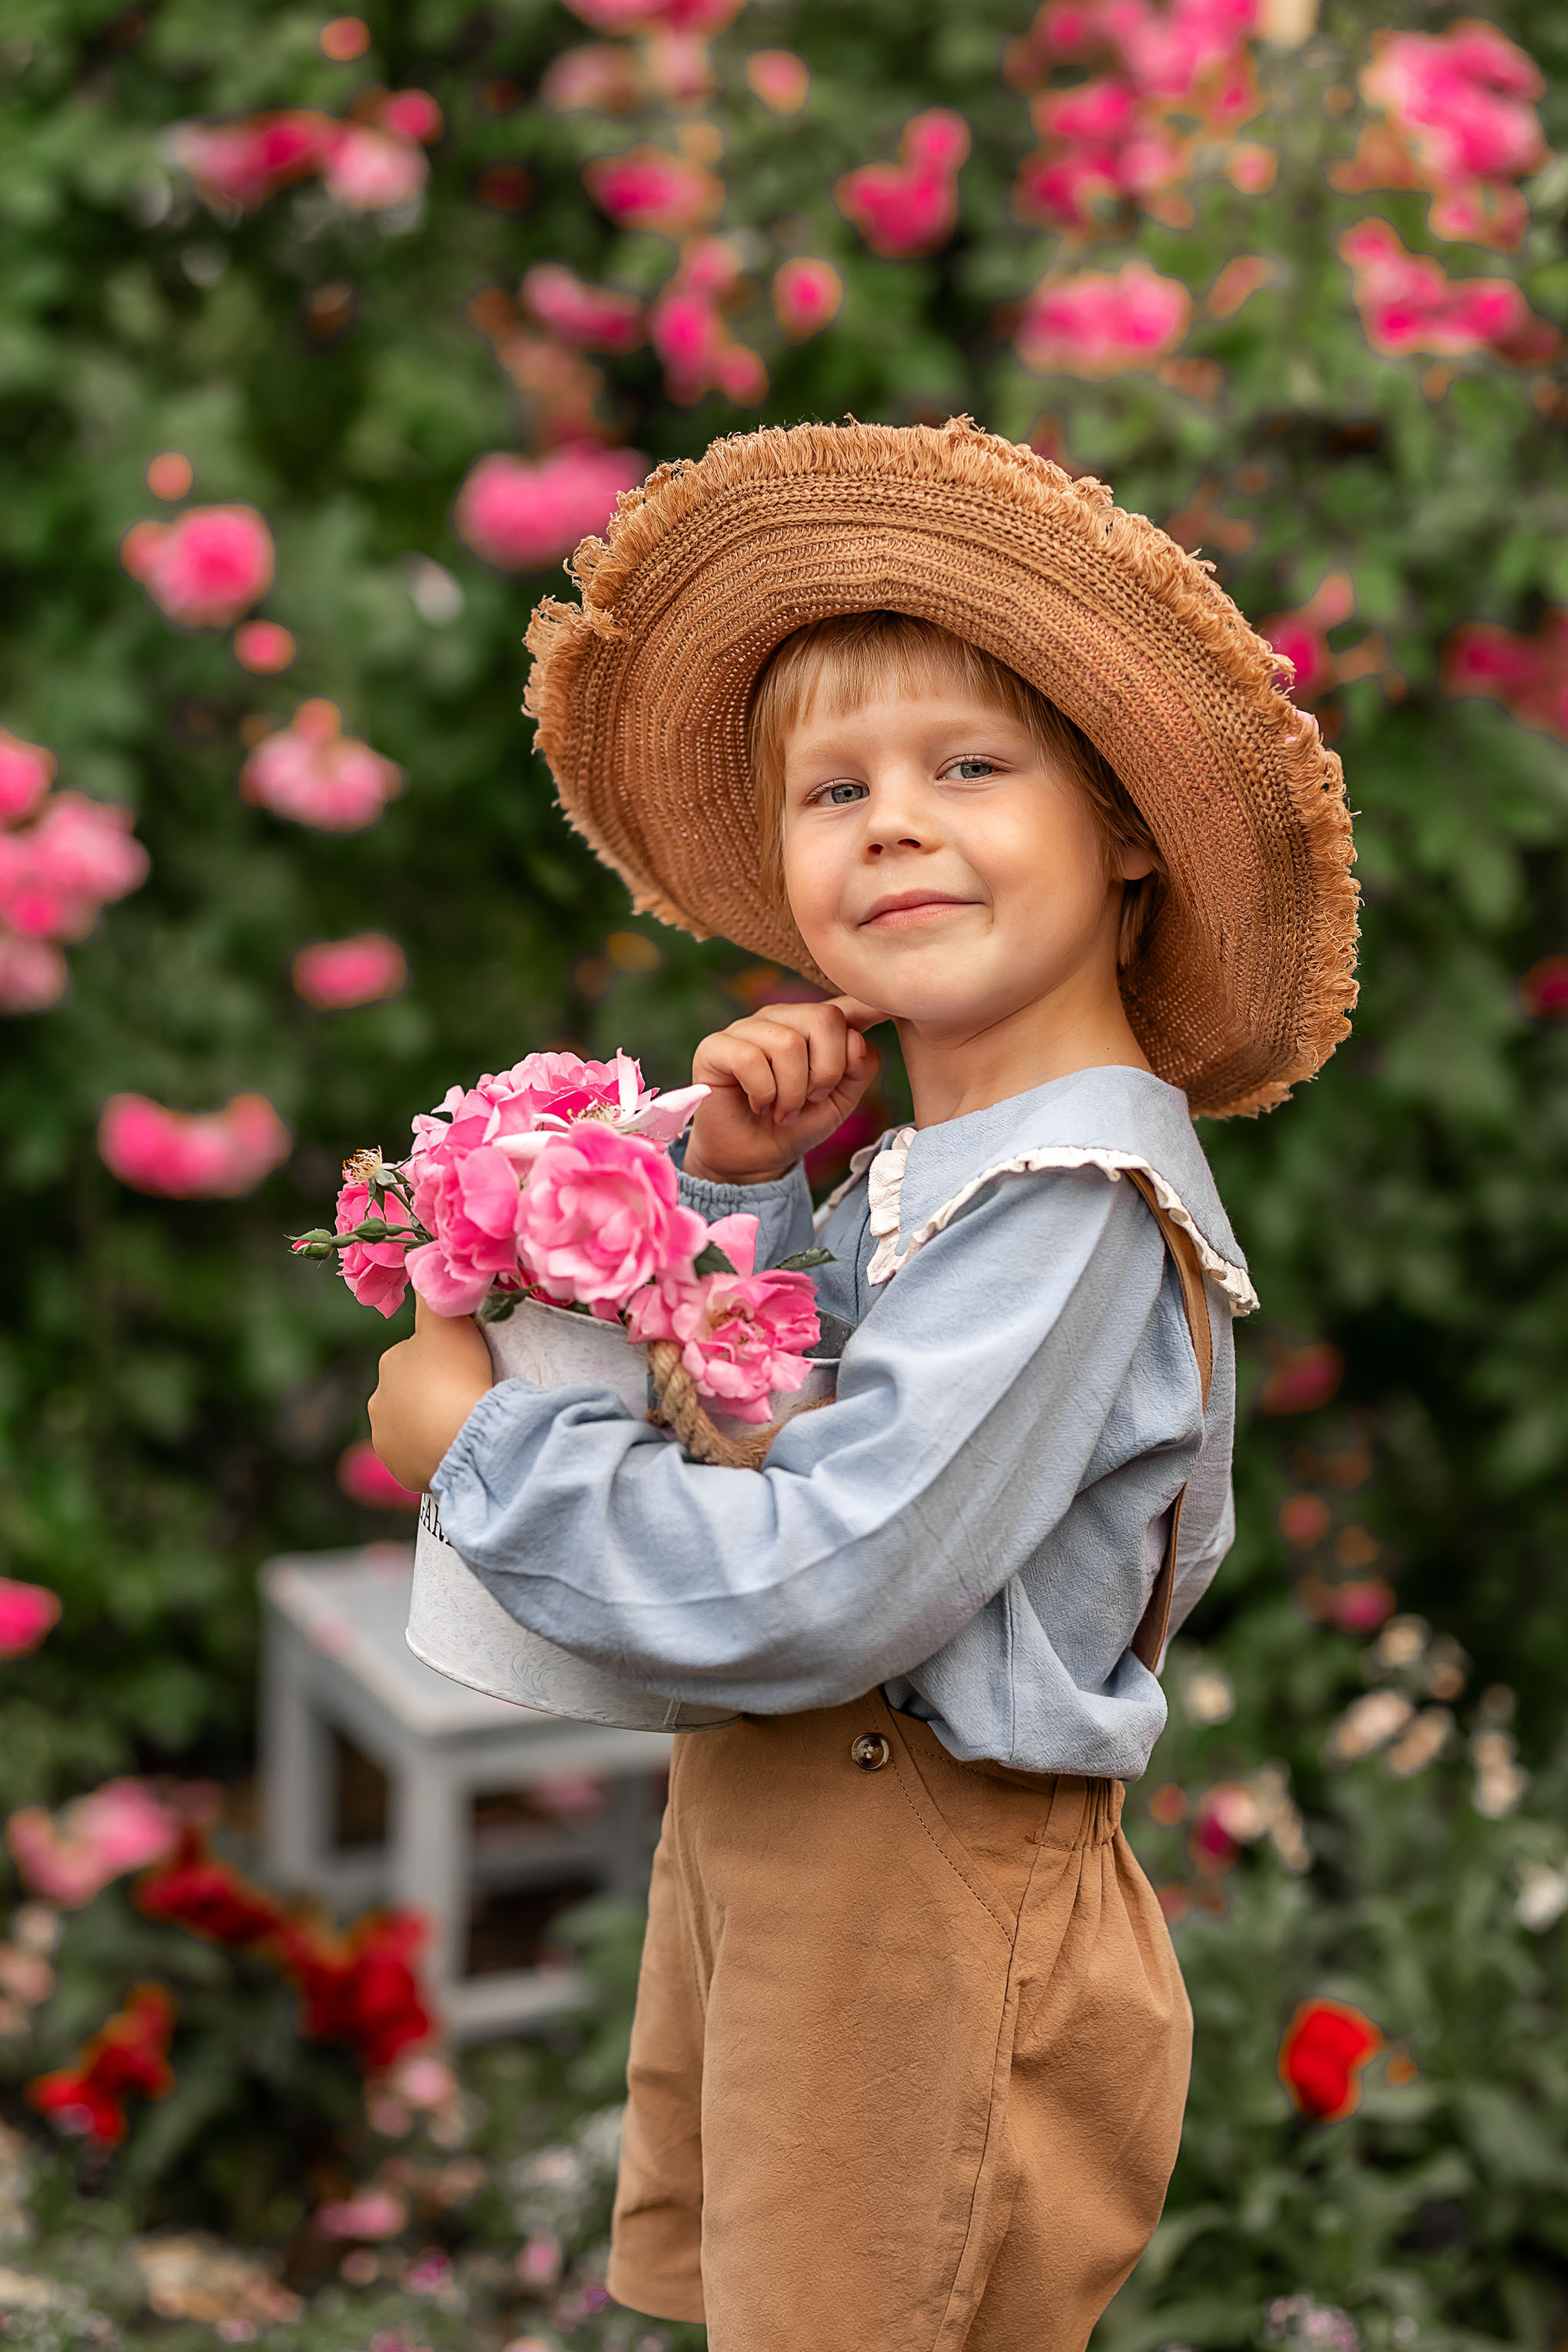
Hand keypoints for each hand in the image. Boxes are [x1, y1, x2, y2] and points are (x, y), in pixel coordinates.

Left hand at [368, 1297, 492, 1492]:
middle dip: (436, 1393)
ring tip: (465, 1426)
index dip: (446, 1359)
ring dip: (435, 1424)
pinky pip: (420, 1457)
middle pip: (414, 1391)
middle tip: (470, 1396)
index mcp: (390, 1362)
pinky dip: (437, 1452)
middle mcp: (379, 1401)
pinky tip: (458, 1448)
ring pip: (415, 1425)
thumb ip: (435, 1292)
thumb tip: (420, 1256)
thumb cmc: (458, 1374)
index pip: (418, 1355)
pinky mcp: (400, 1470)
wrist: (462, 1438)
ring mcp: (387, 1439)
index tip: (469, 1367)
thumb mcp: (449, 1321)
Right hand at [684, 995, 885, 1185]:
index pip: (844, 1006)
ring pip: (788, 1044)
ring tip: (784, 1110)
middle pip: (823, 1018)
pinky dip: (763, 1093)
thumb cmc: (796, 1125)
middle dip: (827, 1071)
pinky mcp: (715, 1048)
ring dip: (793, 1091)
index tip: (889, 1011)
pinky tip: (759, 1106)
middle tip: (812, 1099)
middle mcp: (780, 1018)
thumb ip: (858, 1069)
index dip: (868, 1005)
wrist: (754, 1160)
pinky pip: (751, 1060)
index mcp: (812, 1026)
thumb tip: (858, 1039)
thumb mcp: (839, 1101)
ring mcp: (745, 1029)